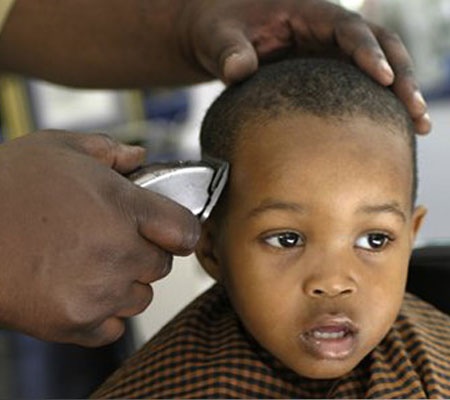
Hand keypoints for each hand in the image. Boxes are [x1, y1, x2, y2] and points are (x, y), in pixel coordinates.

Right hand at [0, 131, 199, 346]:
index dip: (181, 229)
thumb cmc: (6, 185)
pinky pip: (114, 326)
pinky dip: (104, 313)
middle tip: (115, 240)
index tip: (171, 230)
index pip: (185, 230)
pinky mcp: (75, 324)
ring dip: (126, 284)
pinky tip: (79, 290)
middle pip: (162, 266)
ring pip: (141, 298)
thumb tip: (141, 156)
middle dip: (146, 253)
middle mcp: (118, 253)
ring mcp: (98, 292)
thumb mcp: (58, 147)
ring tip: (91, 265)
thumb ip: (109, 149)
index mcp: (123, 207)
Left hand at [179, 0, 429, 133]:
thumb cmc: (218, 29)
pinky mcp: (326, 70)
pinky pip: (359, 83)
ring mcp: (329, 49)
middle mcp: (326, 29)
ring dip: (400, 92)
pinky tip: (392, 130)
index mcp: (306, 12)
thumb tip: (239, 71)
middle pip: (378, 44)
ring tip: (417, 127)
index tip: (384, 79)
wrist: (217, 36)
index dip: (368, 52)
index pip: (347, 28)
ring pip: (378, 64)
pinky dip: (378, 103)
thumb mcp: (218, 36)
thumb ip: (229, 51)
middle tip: (415, 112)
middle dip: (400, 75)